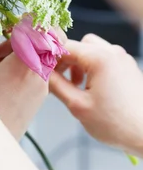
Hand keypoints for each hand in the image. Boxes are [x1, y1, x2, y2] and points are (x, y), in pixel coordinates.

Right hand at [0, 16, 47, 139]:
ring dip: (25, 47)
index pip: (42, 29)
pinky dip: (25, 62)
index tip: (13, 18)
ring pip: (44, 53)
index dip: (30, 19)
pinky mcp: (40, 94)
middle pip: (49, 39)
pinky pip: (40, 68)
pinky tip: (1, 69)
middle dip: (30, 31)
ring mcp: (42, 85)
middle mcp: (39, 72)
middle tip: (5, 35)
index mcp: (25, 62)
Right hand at [50, 34, 142, 155]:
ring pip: (92, 50)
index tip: (43, 71)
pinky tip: (92, 88)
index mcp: (100, 58)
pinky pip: (105, 58)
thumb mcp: (78, 105)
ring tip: (78, 86)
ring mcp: (123, 59)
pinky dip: (94, 67)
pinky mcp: (128, 67)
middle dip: (67, 60)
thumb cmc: (117, 124)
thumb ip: (56, 85)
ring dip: (80, 64)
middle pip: (79, 45)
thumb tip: (42, 72)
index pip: (65, 46)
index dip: (51, 58)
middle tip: (62, 80)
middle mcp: (113, 52)